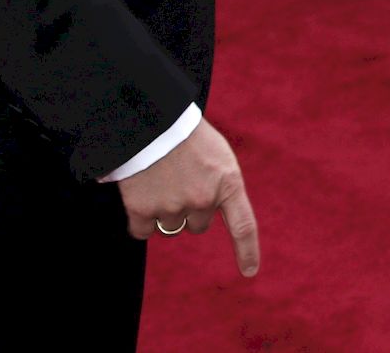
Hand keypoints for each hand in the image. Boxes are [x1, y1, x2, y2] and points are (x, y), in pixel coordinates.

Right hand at [117, 118, 259, 277]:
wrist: (151, 117)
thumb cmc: (186, 133)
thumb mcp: (217, 153)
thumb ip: (219, 182)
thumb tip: (208, 209)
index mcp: (228, 182)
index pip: (244, 225)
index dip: (247, 251)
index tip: (250, 272)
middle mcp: (204, 200)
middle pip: (198, 225)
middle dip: (191, 209)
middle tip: (180, 180)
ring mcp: (174, 207)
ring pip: (171, 226)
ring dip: (165, 210)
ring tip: (159, 180)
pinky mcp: (143, 210)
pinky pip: (143, 231)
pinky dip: (140, 220)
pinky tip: (139, 196)